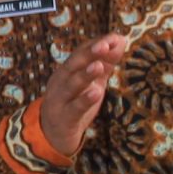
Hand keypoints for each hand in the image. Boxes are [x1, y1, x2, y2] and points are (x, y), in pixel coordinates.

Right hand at [37, 34, 128, 160]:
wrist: (52, 135)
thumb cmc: (74, 104)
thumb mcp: (91, 81)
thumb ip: (104, 62)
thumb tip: (120, 40)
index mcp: (67, 71)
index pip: (81, 53)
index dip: (96, 44)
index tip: (115, 38)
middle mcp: (61, 82)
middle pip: (73, 65)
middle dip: (88, 54)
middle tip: (104, 45)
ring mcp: (60, 100)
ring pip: (71, 85)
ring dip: (84, 75)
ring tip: (98, 66)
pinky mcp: (64, 118)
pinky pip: (74, 108)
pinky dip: (84, 100)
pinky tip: (96, 93)